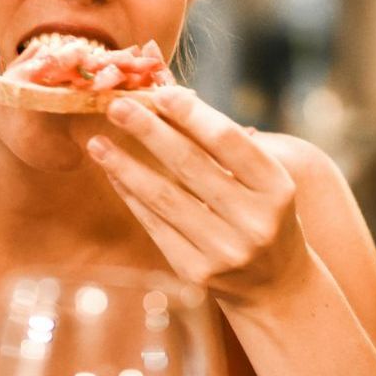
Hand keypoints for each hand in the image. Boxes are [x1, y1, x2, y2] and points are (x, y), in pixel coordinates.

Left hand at [86, 87, 303, 303]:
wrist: (275, 283)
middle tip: (116, 106)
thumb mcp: (261, 178)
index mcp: (276, 188)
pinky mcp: (196, 272)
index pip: (227, 141)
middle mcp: (253, 221)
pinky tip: (114, 174)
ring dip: (125, 166)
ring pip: (164, 198)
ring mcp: (224, 251)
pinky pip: (155, 226)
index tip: (158, 91)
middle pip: (190, 166)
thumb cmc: (263, 213)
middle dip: (148, 131)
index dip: (191, 114)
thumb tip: (168, 93)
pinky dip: (131, 196)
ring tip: (98, 142)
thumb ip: (220, 141)